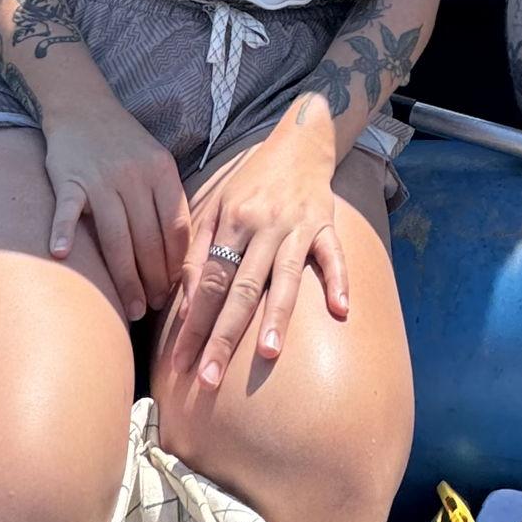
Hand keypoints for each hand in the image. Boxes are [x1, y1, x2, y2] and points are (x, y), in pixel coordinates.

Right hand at [42, 96, 191, 320]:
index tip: (177, 289)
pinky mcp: (68, 178)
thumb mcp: (157, 162)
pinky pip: (67, 209)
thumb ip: (167, 200)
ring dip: (125, 276)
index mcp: (162, 171)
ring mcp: (100, 178)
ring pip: (116, 235)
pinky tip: (61, 255)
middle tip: (155, 308)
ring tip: (132, 308)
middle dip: (154, 279)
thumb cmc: (125, 143)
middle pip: (149, 239)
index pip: (176, 226)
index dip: (178, 262)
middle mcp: (134, 176)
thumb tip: (179, 254)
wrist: (84, 106)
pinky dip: (62, 231)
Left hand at [168, 121, 349, 389]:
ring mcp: (297, 226)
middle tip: (209, 379)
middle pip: (240, 288)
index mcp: (231, 222)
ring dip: (276, 317)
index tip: (181, 362)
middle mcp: (263, 226)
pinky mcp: (327, 224)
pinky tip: (340, 310)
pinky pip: (334, 255)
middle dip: (223, 336)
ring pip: (285, 278)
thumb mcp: (215, 207)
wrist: (298, 143)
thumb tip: (185, 302)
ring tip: (268, 355)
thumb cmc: (250, 183)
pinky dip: (339, 281)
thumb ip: (197, 251)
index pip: (207, 282)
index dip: (193, 323)